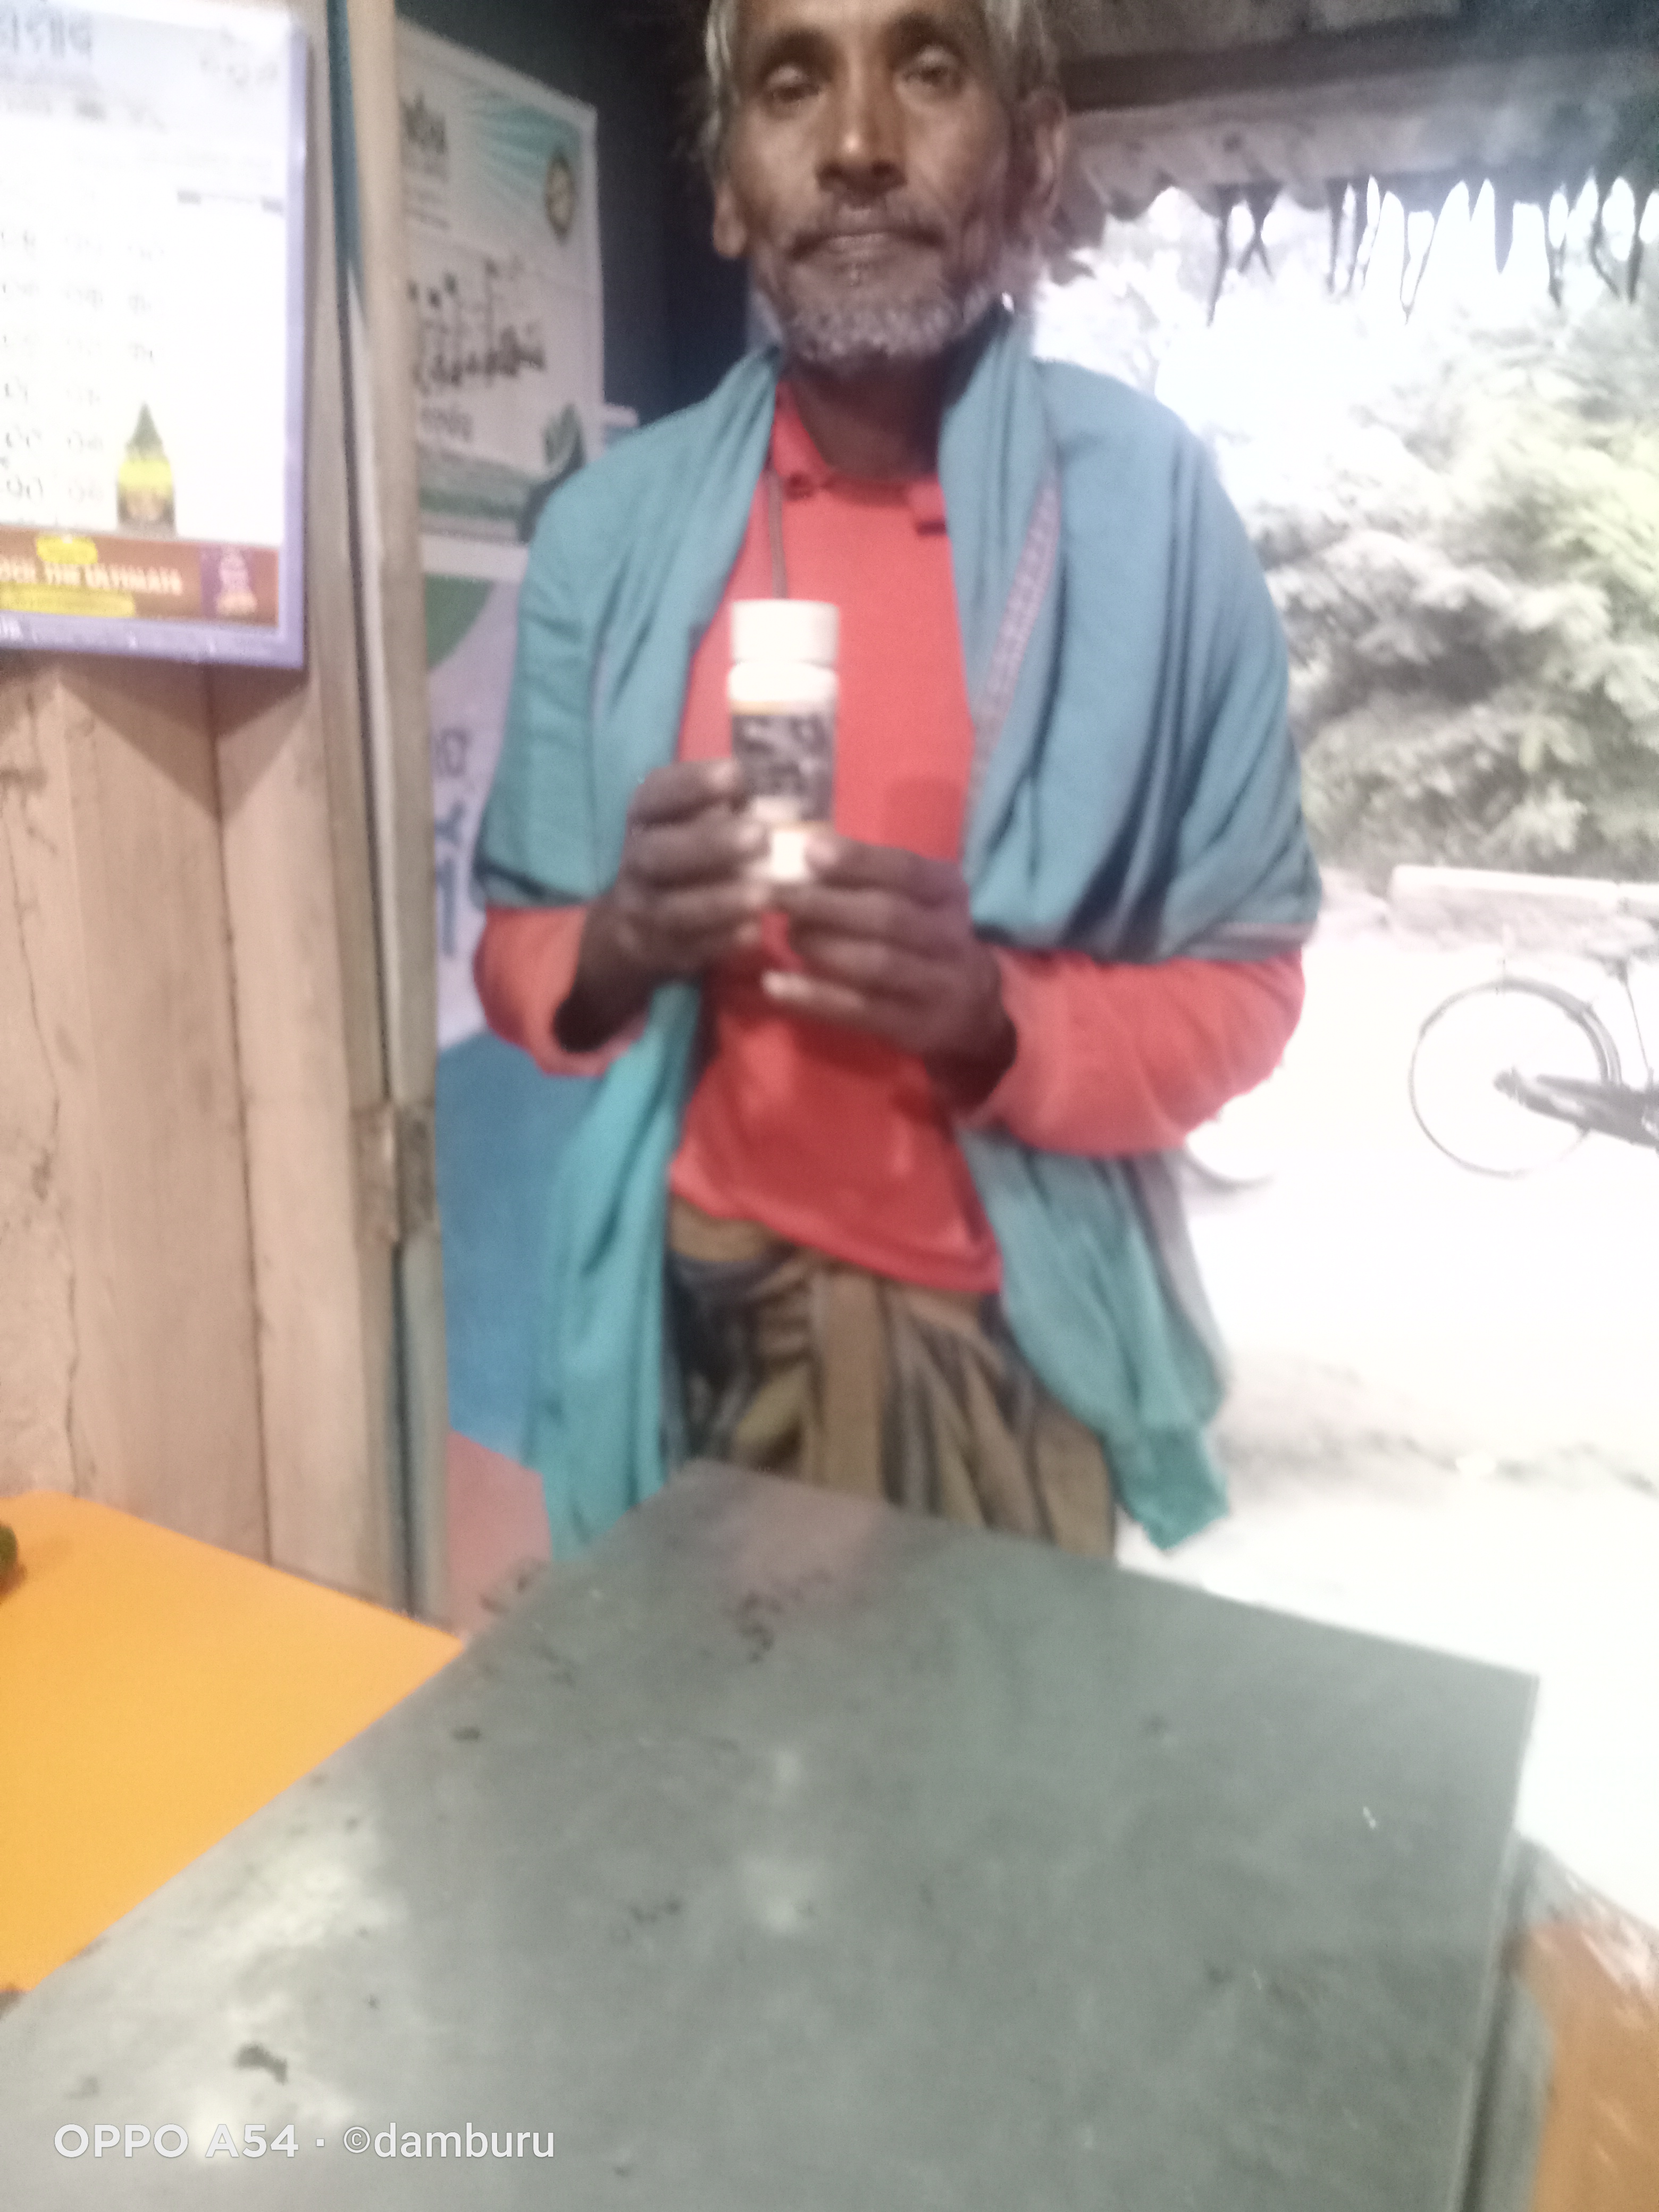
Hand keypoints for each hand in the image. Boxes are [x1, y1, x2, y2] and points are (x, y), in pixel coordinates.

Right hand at [556, 761, 767, 1050]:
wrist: (635, 926)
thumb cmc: (687, 856)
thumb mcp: (694, 823)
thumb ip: (728, 808)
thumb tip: (779, 800)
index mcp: (646, 819)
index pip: (656, 795)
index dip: (691, 785)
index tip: (734, 774)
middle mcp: (639, 861)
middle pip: (660, 853)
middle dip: (709, 843)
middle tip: (760, 837)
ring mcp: (645, 910)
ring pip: (673, 907)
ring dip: (719, 900)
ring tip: (764, 894)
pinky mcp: (661, 950)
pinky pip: (688, 948)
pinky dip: (721, 941)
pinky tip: (753, 931)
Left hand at [769, 835, 1015, 1105]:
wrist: (975, 1011)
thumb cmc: (924, 939)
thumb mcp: (915, 900)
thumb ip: (870, 877)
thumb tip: (803, 850)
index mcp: (947, 893)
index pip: (906, 870)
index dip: (858, 860)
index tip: (809, 852)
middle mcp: (950, 937)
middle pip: (887, 916)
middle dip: (825, 904)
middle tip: (775, 896)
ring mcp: (937, 986)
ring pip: (876, 964)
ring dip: (822, 946)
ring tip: (787, 935)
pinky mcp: (915, 1027)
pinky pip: (860, 1011)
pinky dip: (814, 998)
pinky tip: (776, 985)